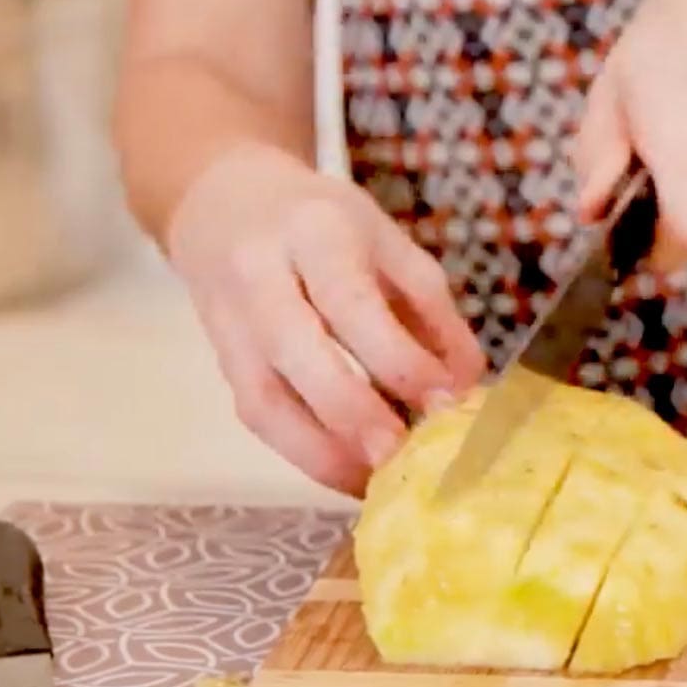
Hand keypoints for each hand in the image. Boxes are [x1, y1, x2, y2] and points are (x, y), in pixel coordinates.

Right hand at [165, 143, 483, 495]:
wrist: (225, 203)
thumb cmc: (323, 224)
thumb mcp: (387, 242)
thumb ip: (431, 309)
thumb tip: (466, 384)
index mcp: (315, 232)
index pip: (352, 302)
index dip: (398, 359)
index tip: (445, 404)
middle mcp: (259, 276)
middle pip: (297, 351)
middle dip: (352, 414)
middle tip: (404, 460)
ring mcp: (229, 323)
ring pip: (264, 399)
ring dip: (322, 453)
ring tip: (379, 483)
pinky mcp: (220, 361)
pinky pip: (257, 416)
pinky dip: (304, 453)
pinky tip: (351, 473)